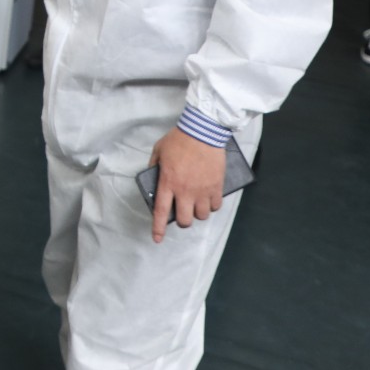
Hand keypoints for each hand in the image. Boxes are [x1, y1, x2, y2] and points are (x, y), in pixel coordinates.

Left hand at [148, 128, 227, 243]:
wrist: (203, 131)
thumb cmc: (178, 139)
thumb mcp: (159, 151)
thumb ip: (154, 166)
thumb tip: (153, 179)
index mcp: (168, 182)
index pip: (161, 211)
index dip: (159, 228)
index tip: (157, 239)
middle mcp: (185, 191)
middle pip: (185, 220)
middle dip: (183, 221)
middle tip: (183, 213)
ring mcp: (202, 190)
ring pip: (202, 216)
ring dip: (198, 213)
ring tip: (197, 203)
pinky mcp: (216, 187)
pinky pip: (216, 206)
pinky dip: (212, 206)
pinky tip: (209, 198)